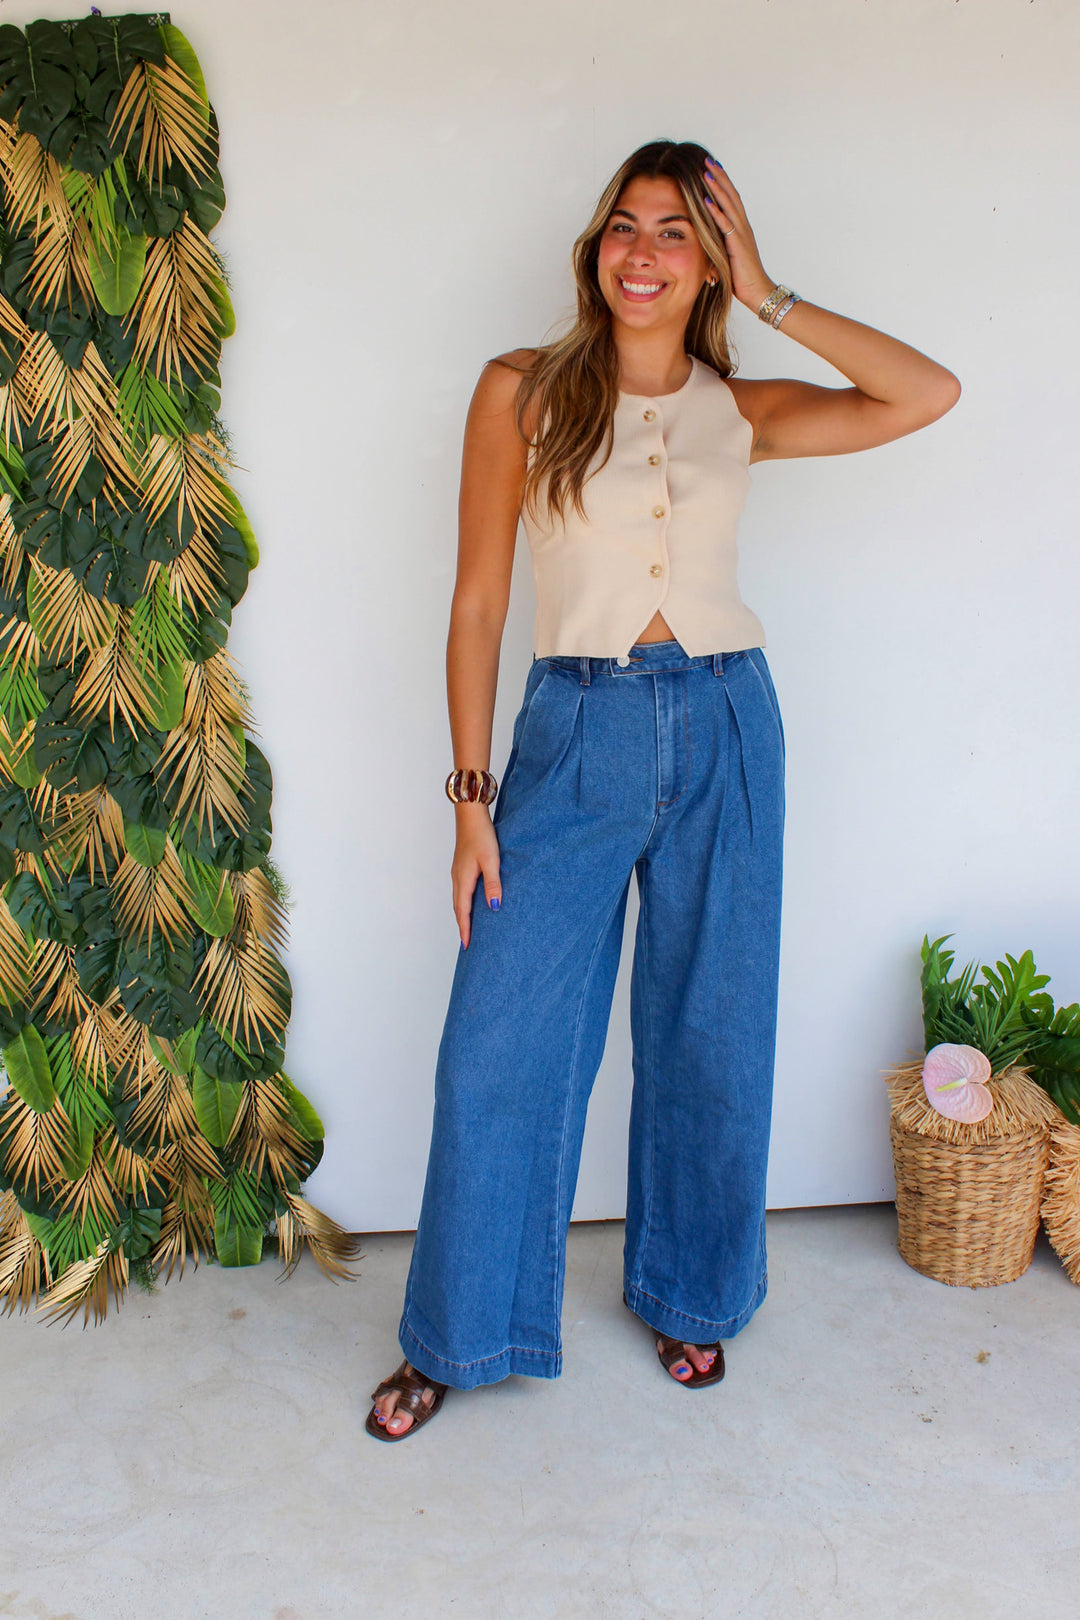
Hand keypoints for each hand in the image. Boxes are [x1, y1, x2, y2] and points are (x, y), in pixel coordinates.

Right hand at [452, 803, 501, 947]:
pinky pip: (460, 890)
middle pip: (458, 908)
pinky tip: (471, 903)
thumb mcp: (491, 860)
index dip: (465, 929)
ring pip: (458, 899)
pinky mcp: (461, 866)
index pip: (463, 911)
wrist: (470, 815)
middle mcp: (457, 878)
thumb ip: (493, 883)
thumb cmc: (481, 835)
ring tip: (468, 928)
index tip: (467, 945)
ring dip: (462, 915)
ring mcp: (458, 872)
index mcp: (463, 880)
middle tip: (467, 943)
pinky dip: (464, 902)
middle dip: (462, 926)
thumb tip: (494, 906)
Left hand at [702, 157, 774, 311]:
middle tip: (708, 160)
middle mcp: (742, 226)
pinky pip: (725, 224)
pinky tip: (706, 200)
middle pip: (731, 195)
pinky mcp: (737, 245)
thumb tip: (706, 240)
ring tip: (706, 172)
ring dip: (717, 187)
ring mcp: (741, 234)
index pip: (731, 200)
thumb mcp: (727, 256)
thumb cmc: (741, 278)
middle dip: (719, 177)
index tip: (711, 168)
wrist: (757, 291)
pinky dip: (715, 211)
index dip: (722, 183)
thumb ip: (719, 244)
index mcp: (740, 228)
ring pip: (729, 204)